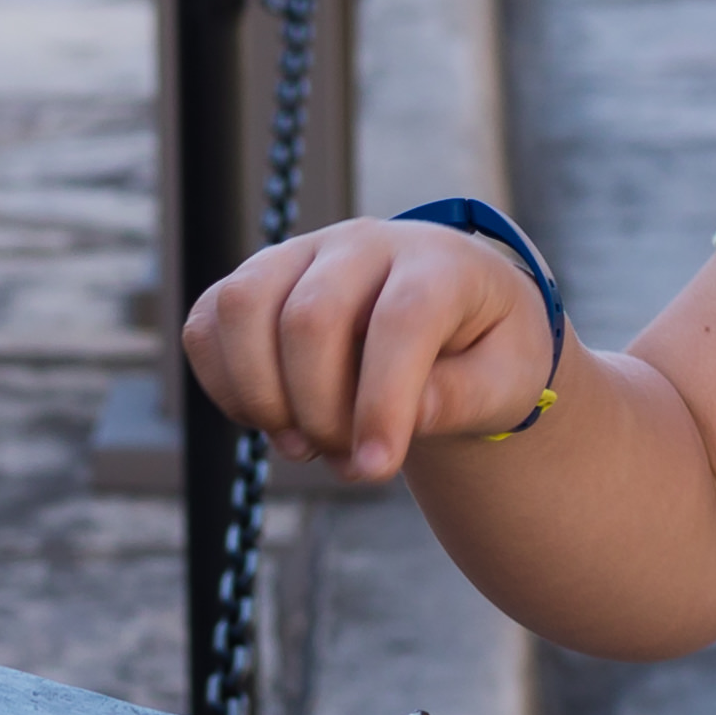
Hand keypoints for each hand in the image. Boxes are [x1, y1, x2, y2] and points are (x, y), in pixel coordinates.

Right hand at [179, 219, 549, 480]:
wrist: (454, 316)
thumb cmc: (485, 350)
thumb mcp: (508, 380)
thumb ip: (465, 397)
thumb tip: (408, 415)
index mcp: (438, 263)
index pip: (401, 319)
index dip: (382, 401)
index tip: (375, 470)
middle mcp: (363, 244)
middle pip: (310, 318)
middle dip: (320, 411)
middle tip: (348, 460)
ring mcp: (299, 254)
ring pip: (242, 307)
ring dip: (262, 396)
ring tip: (304, 444)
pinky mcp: (255, 280)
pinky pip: (206, 323)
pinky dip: (225, 385)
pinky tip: (271, 418)